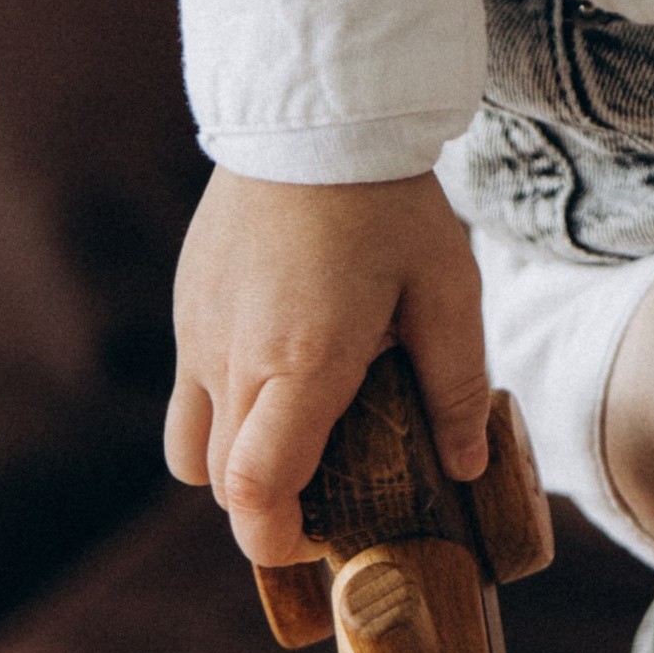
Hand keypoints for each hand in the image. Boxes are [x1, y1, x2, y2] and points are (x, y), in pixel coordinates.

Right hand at [166, 166, 488, 566]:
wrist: (315, 112)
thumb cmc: (387, 199)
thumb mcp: (445, 285)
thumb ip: (456, 382)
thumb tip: (468, 464)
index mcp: (300, 361)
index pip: (254, 493)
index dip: (279, 540)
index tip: (321, 536)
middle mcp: (233, 357)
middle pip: (222, 483)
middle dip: (268, 507)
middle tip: (328, 485)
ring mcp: (197, 331)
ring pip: (189, 447)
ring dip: (234, 461)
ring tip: (297, 427)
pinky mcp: (185, 304)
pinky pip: (187, 389)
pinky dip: (222, 406)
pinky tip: (280, 362)